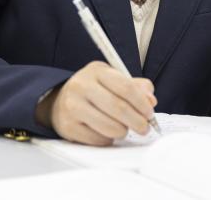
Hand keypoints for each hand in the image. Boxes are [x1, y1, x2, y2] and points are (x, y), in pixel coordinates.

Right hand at [36, 61, 155, 145]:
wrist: (59, 101)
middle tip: (144, 128)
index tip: (149, 113)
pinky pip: (98, 140)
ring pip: (110, 127)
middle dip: (137, 121)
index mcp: (96, 71)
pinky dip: (108, 139)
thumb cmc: (93, 91)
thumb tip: (150, 100)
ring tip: (123, 129)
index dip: (142, 103)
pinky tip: (105, 132)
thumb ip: (135, 87)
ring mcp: (72, 106)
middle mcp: (81, 85)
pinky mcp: (68, 126)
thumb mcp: (112, 81)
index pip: (126, 87)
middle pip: (119, 108)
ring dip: (123, 132)